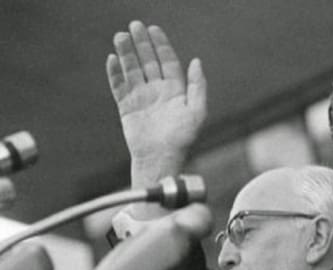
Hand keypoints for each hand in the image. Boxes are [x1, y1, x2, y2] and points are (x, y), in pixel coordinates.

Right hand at [107, 20, 206, 187]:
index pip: (168, 62)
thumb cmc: (182, 139)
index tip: (154, 30)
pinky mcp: (127, 107)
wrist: (161, 158)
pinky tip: (112, 59)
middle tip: (134, 25)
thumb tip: (196, 61)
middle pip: (149, 62)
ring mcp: (141, 98)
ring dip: (126, 53)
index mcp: (175, 91)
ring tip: (120, 36)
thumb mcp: (197, 112)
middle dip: (142, 44)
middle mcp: (158, 92)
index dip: (161, 45)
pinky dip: (115, 73)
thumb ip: (197, 86)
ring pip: (132, 70)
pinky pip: (119, 86)